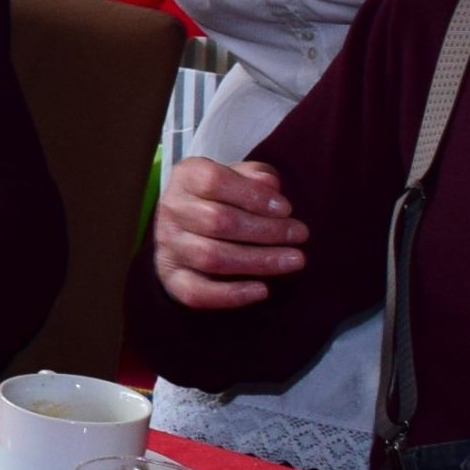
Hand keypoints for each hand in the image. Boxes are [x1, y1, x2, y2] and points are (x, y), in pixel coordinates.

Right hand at [151, 157, 306, 310]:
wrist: (188, 224)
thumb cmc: (222, 196)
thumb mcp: (238, 177)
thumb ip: (255, 175)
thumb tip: (270, 184)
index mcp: (186, 177)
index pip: (214, 181)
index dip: (253, 196)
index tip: (286, 209)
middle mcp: (172, 210)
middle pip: (217, 221)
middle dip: (266, 230)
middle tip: (300, 235)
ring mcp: (168, 245)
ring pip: (211, 257)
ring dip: (258, 261)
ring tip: (294, 260)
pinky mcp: (171, 276)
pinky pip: (196, 291)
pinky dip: (230, 294)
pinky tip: (262, 290)